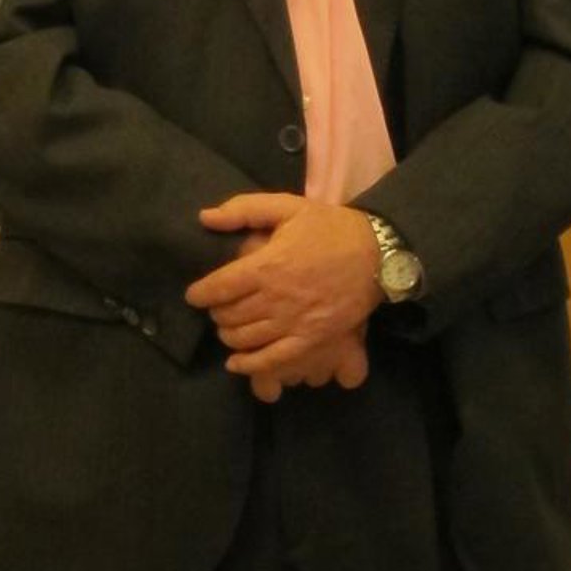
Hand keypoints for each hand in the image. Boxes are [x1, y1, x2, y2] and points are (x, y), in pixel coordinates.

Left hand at [187, 191, 379, 386]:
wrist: (375, 253)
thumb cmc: (328, 227)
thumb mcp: (286, 206)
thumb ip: (243, 210)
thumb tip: (205, 218)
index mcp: (267, 265)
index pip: (219, 287)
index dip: (200, 293)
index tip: (195, 294)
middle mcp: (276, 298)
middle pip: (230, 315)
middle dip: (216, 312)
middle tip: (218, 307)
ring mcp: (294, 322)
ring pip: (246, 338)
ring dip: (229, 335)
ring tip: (228, 327)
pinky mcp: (311, 339)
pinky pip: (273, 359)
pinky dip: (250, 364)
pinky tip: (236, 363)